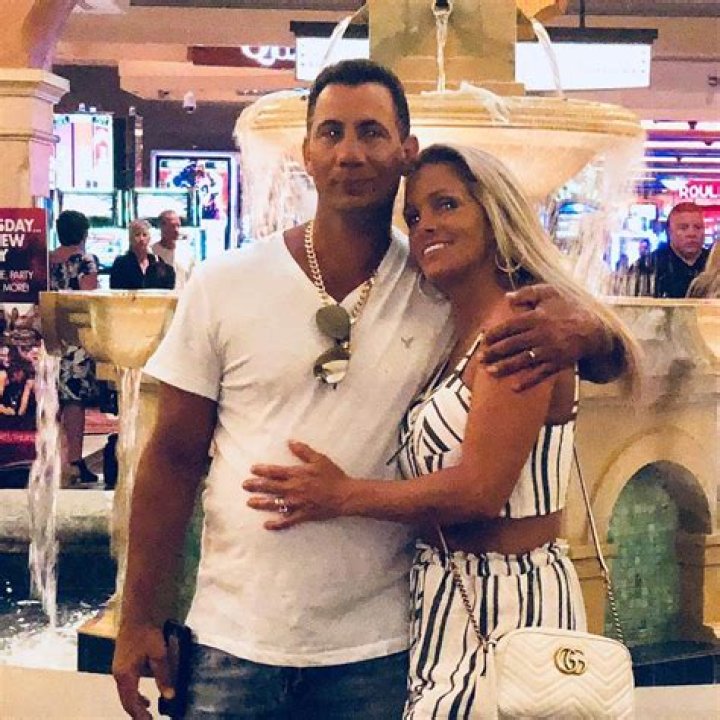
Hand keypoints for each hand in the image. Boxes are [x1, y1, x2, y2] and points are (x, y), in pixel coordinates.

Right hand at [113, 623, 173, 719]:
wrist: (136, 615)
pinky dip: (134, 693)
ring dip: (135, 703)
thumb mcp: (158, 653)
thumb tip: (169, 695)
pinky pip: (127, 684)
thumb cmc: (146, 633)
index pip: (130, 702)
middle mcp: (119, 674)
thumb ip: (163, 675)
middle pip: (126, 699)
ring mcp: (119, 668)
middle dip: (136, 712)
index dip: (139, 714)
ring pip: (125, 692)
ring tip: (147, 710)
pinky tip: (144, 694)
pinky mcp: (122, 663)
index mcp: (125, 675)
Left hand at [244, 441, 350, 529]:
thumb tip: (290, 442)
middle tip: (244, 485)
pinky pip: (287, 521)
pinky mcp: (302, 515)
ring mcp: (297, 503)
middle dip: (256, 486)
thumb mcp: (319, 459)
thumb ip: (303, 451)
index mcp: (297, 474)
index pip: (275, 472)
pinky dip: (276, 523)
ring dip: (261, 503)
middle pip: (270, 487)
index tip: (252, 469)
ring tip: (250, 503)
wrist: (344, 495)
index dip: (262, 470)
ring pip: (274, 504)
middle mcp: (294, 489)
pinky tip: (267, 525)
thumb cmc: (333, 476)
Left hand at [480, 285, 603, 390]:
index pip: (511, 326)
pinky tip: (514, 387)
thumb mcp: (550, 293)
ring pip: (523, 360)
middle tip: (480, 358)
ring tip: (490, 372)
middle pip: (513, 344)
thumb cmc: (568, 308)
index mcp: (537, 317)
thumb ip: (528, 293)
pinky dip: (528, 381)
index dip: (495, 333)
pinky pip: (540, 374)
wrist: (593, 329)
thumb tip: (507, 297)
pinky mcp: (557, 363)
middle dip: (495, 352)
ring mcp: (550, 351)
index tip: (483, 339)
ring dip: (505, 367)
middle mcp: (541, 335)